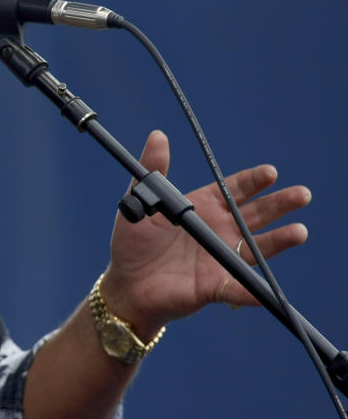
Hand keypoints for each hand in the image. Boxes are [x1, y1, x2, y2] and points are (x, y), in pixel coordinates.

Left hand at [100, 130, 309, 335]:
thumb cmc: (133, 241)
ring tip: (299, 231)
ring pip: (256, 250)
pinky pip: (236, 290)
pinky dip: (250, 291)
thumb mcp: (139, 201)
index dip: (253, 181)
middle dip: (279, 204)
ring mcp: (220, 259)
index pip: (234, 190)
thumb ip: (151, 171)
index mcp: (203, 208)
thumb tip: (157, 136)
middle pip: (256, 215)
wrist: (126, 283)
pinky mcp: (214, 287)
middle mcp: (219, 231)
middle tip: (302, 194)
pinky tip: (263, 290)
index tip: (270, 172)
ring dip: (279, 241)